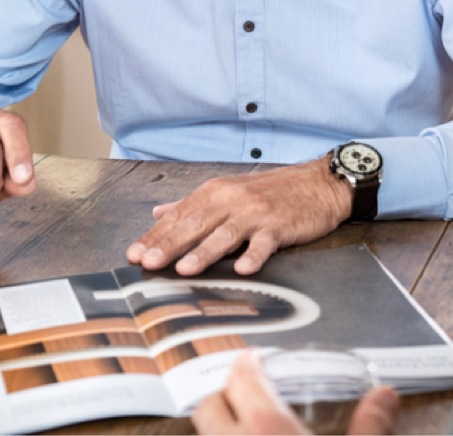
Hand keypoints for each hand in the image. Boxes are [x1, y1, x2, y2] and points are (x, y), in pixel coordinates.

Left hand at [127, 157, 351, 275]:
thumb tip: (158, 212)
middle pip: (196, 224)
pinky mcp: (280, 225)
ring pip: (225, 233)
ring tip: (184, 268)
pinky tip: (243, 268)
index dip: (155, 235)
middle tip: (148, 262)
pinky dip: (255, 254)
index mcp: (217, 192)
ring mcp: (257, 212)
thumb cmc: (273, 191)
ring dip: (204, 251)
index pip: (179, 215)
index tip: (134, 253)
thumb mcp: (230, 190)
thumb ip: (193, 204)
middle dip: (170, 244)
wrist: (318, 183)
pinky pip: (265, 242)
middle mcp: (233, 199)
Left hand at [192, 351, 398, 435]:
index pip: (241, 379)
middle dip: (223, 393)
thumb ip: (371, 425)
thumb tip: (385, 396)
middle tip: (244, 390)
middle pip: (208, 407)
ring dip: (219, 426)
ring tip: (244, 423)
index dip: (245, 364)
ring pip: (205, 435)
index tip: (252, 358)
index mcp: (265, 430)